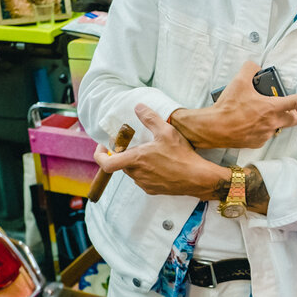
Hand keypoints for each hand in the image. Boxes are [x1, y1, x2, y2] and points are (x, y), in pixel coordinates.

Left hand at [94, 104, 226, 197]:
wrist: (197, 178)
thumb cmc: (181, 155)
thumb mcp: (166, 131)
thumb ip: (150, 118)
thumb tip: (138, 107)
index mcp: (136, 160)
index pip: (106, 163)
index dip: (99, 155)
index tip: (103, 146)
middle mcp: (137, 174)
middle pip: (121, 164)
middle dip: (124, 154)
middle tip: (133, 144)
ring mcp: (145, 184)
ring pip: (133, 172)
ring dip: (136, 162)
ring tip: (150, 152)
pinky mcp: (153, 190)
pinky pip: (143, 179)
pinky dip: (146, 171)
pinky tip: (160, 164)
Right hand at [170, 61, 296, 148]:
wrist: (213, 128)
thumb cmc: (227, 107)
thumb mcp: (238, 81)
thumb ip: (250, 68)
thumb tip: (254, 65)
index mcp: (273, 107)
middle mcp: (273, 122)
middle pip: (294, 119)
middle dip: (292, 113)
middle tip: (280, 106)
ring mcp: (266, 134)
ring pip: (278, 127)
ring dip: (273, 120)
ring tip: (256, 114)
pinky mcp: (257, 143)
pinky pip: (264, 135)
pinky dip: (259, 129)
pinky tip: (246, 123)